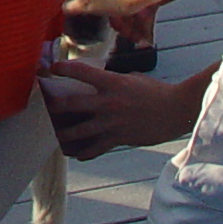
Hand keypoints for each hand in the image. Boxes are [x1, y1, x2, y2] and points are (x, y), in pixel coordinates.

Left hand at [40, 63, 209, 159]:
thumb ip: (114, 82)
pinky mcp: (119, 138)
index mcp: (112, 83)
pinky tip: (78, 154)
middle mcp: (108, 102)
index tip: (52, 69)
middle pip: (73, 104)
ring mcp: (112, 122)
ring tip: (56, 135)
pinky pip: (97, 148)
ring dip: (65, 134)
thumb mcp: (133, 79)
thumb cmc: (156, 92)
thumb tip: (101, 83)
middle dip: (55, 105)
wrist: (175, 111)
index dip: (64, 69)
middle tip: (47, 105)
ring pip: (80, 131)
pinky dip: (86, 152)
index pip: (81, 72)